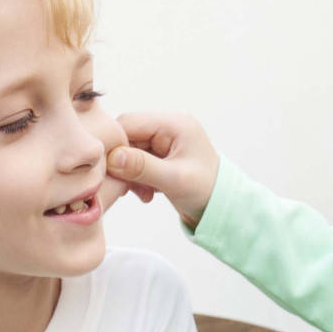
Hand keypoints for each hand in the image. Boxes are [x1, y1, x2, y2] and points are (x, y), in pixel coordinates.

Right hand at [106, 110, 220, 226]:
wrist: (222, 208)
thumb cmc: (207, 192)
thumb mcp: (175, 180)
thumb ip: (142, 167)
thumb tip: (112, 157)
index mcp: (175, 124)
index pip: (129, 123)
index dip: (115, 145)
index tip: (110, 170)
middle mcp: (168, 127)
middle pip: (126, 136)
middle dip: (122, 163)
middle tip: (128, 188)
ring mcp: (164, 141)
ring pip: (128, 150)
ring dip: (129, 174)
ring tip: (143, 193)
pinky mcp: (160, 155)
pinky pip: (135, 161)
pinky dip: (135, 178)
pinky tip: (146, 193)